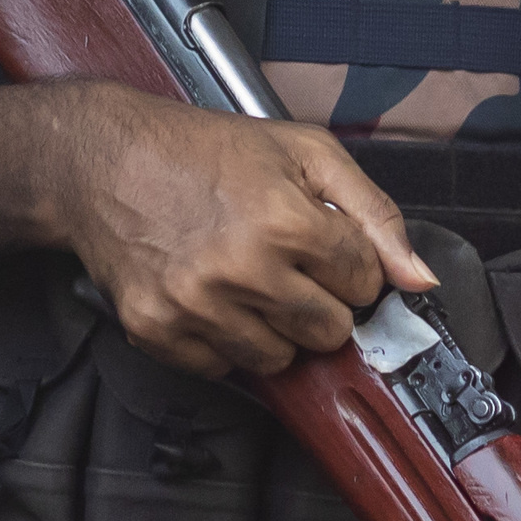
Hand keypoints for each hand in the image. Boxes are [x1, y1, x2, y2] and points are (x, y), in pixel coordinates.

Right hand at [42, 88, 432, 379]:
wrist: (103, 159)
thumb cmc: (201, 151)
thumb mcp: (303, 152)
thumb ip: (372, 211)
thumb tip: (417, 276)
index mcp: (284, 220)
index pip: (364, 282)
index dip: (349, 262)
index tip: (322, 245)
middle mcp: (240, 269)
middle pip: (328, 331)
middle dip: (319, 301)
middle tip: (285, 263)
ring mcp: (196, 306)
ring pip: (278, 360)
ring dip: (273, 326)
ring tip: (246, 279)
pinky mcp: (157, 330)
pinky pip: (222, 369)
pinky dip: (224, 341)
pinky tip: (211, 297)